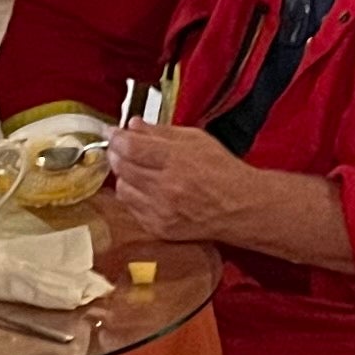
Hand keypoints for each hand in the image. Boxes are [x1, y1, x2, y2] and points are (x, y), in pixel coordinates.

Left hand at [106, 121, 252, 242]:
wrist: (240, 207)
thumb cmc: (222, 171)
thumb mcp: (196, 139)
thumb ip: (160, 132)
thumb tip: (132, 125)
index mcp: (176, 160)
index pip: (129, 147)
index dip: (116, 138)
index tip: (113, 133)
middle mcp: (165, 187)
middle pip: (121, 167)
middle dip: (116, 154)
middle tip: (121, 148)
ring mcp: (161, 210)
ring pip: (122, 189)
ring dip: (124, 176)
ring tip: (137, 170)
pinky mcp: (159, 228)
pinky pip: (132, 209)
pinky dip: (134, 196)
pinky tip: (147, 189)